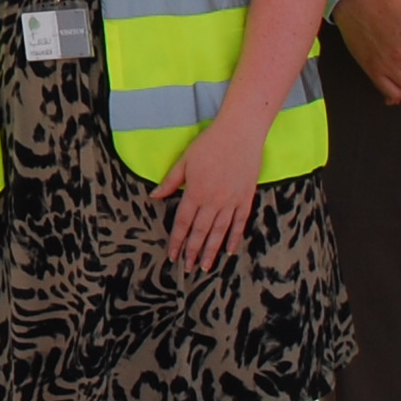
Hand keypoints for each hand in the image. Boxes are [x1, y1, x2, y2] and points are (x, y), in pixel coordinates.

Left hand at [148, 122, 261, 273]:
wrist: (240, 133)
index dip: (177, 240)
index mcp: (195, 192)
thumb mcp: (185, 161)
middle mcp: (213, 201)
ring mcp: (231, 201)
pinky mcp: (246, 198)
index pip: (182, 222)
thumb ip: (171, 182)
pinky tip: (230, 251)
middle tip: (188, 268)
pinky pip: (239, 223)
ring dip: (211, 251)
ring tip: (205, 266)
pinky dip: (234, 238)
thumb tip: (154, 196)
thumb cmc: (210, 143)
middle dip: (192, 251)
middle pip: (200, 232)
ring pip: (219, 232)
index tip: (173, 255)